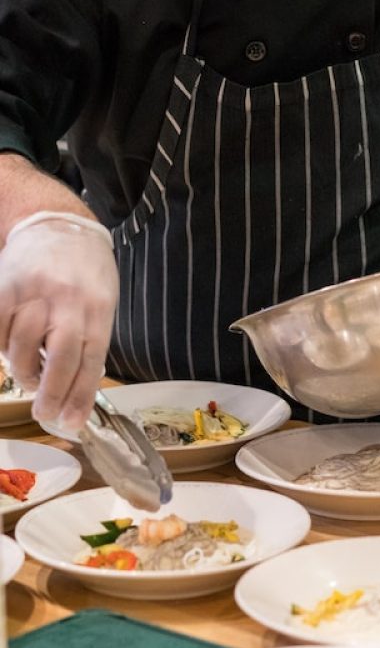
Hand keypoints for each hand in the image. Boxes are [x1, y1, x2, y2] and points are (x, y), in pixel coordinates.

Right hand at [0, 215, 118, 432]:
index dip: (79, 396)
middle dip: (50, 393)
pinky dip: (0, 346)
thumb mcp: (102, 302)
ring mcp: (34, 290)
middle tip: (44, 412)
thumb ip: (90, 341)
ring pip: (21, 346)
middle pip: (59, 356)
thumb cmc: (85, 272)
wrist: (57, 224)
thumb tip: (74, 395)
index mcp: (98, 307)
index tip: (70, 422)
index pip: (91, 360)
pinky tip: (9, 348)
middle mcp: (68, 298)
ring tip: (28, 371)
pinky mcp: (5, 285)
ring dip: (22, 369)